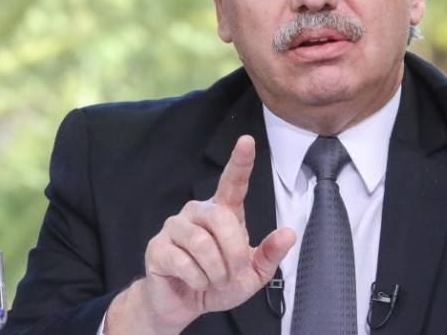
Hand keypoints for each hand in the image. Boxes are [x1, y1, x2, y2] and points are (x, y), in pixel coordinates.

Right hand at [105, 135, 295, 334]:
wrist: (183, 306)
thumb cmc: (219, 284)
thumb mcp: (252, 274)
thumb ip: (270, 254)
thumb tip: (288, 233)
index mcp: (223, 212)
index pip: (233, 182)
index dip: (240, 162)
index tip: (247, 141)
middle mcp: (198, 212)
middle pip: (221, 219)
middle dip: (234, 253)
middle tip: (234, 275)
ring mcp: (175, 227)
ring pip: (202, 243)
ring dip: (216, 271)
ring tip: (215, 281)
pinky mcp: (158, 247)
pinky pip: (184, 261)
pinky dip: (197, 280)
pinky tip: (195, 282)